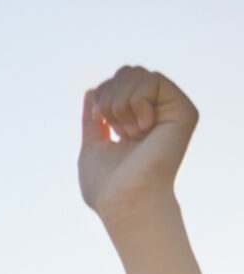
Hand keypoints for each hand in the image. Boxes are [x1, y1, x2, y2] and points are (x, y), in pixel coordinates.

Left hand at [81, 67, 194, 225]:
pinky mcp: (183, 111)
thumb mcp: (92, 146)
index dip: (102, 96)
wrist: (125, 202)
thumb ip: (94, 120)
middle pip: (127, 71)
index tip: (99, 122)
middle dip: (110, 98)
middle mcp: (157, 111)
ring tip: (130, 133)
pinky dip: (136, 103)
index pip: (117, 81)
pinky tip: (142, 129)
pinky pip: (153, 79)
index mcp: (137, 119)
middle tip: (116, 130)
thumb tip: (92, 90)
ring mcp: (171, 110)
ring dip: (120, 104)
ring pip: (137, 73)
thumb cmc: (107, 186)